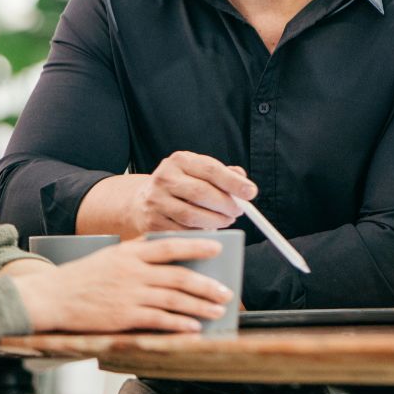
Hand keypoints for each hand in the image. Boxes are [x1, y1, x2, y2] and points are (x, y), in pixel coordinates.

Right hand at [8, 238, 234, 333]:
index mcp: (131, 253)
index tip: (217, 247)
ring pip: (174, 299)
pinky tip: (193, 327)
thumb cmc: (84, 277)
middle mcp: (133, 272)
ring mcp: (130, 295)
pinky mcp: (125, 317)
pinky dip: (179, 324)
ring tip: (217, 310)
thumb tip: (169, 251)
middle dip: (207, 285)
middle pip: (179, 276)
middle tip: (226, 291)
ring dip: (199, 306)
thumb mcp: (112, 255)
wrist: (54, 296)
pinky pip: (159, 320)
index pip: (170, 246)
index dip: (196, 245)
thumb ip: (138, 253)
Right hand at [129, 151, 257, 234]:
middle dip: (226, 205)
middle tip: (238, 211)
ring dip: (215, 221)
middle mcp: (165, 177)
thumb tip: (244, 183)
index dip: (233, 182)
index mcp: (180, 160)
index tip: (251, 193)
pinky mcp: (153, 222)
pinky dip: (200, 233)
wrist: (142, 200)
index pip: (210, 169)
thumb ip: (222, 174)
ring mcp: (156, 200)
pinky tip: (208, 229)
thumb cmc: (180, 185)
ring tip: (226, 220)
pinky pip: (183, 231)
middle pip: (201, 193)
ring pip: (192, 216)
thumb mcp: (197, 172)